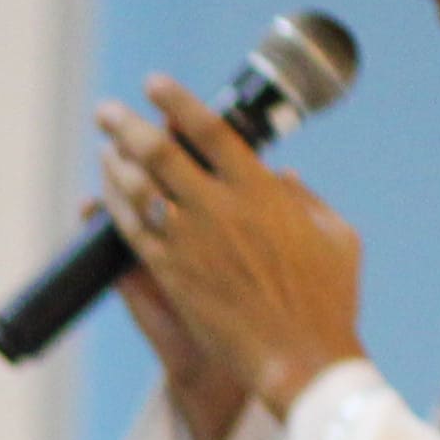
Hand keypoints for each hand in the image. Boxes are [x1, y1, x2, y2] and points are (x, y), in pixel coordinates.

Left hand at [101, 80, 362, 426]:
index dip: (178, 103)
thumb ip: (305, 200)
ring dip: (115, 163)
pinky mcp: (170, 274)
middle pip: (160, 153)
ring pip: (138, 190)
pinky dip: (115, 207)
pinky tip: (104, 194)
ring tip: (105, 145)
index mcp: (262, 191)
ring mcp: (189, 242)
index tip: (156, 84)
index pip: (211, 132)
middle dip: (128, 126)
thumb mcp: (336, 235)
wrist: (298, 356)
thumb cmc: (327, 299)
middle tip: (108, 110)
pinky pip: (132, 232)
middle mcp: (219, 209)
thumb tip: (281, 176)